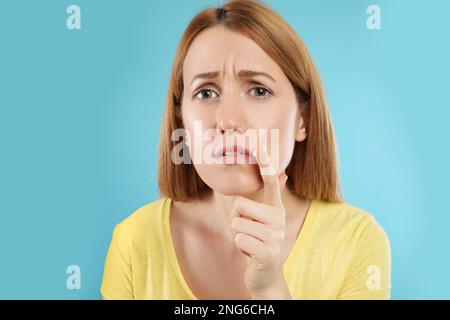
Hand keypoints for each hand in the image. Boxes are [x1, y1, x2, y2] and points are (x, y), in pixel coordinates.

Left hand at [229, 143, 290, 298]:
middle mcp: (278, 218)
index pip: (271, 182)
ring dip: (236, 235)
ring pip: (236, 223)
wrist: (266, 273)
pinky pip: (239, 239)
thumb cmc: (258, 241)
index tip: (261, 148)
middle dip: (235, 220)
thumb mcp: (262, 220)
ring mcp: (274, 235)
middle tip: (247, 231)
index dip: (266, 165)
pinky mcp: (267, 251)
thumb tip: (282, 174)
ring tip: (249, 243)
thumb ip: (266, 199)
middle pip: (239, 205)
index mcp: (275, 208)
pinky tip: (251, 253)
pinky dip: (240, 247)